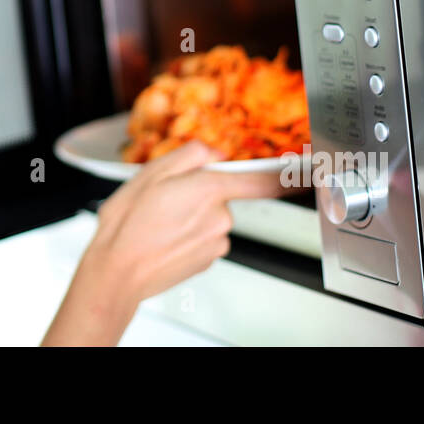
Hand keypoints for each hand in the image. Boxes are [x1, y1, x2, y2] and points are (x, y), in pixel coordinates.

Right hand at [40, 140, 289, 345]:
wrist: (117, 271)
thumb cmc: (128, 224)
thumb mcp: (151, 172)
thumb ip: (190, 154)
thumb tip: (214, 152)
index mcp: (208, 188)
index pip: (260, 180)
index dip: (286, 175)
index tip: (305, 172)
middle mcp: (219, 216)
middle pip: (222, 194)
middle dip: (199, 193)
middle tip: (166, 200)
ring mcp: (216, 241)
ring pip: (212, 217)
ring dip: (192, 216)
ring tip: (160, 222)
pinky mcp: (209, 260)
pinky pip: (206, 237)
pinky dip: (190, 236)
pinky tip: (166, 238)